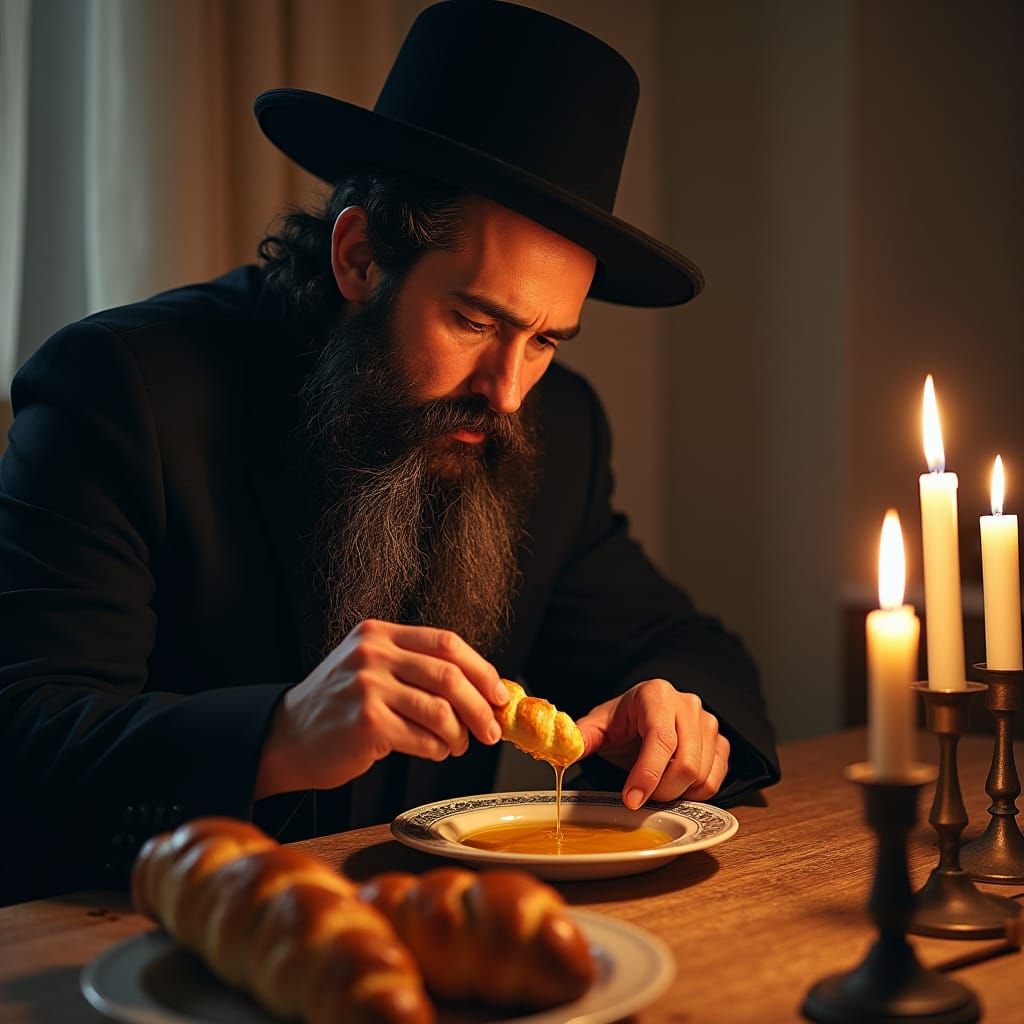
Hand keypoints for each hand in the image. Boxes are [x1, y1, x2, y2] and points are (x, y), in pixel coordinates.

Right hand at [255, 620, 508, 798]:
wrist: (287, 737)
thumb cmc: (340, 706)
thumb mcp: (372, 667)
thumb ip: (417, 668)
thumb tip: (484, 689)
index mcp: (380, 633)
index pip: (446, 643)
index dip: (481, 670)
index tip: (499, 694)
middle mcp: (373, 653)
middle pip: (449, 676)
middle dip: (480, 707)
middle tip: (491, 729)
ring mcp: (367, 688)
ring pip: (440, 710)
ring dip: (459, 734)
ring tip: (457, 745)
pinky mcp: (366, 724)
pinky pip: (423, 738)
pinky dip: (438, 749)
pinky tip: (434, 751)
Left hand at [575, 679, 729, 808]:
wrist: (643, 715)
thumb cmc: (622, 722)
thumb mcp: (599, 725)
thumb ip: (582, 737)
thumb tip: (564, 750)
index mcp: (656, 695)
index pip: (661, 739)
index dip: (647, 774)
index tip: (630, 800)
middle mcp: (688, 705)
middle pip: (686, 763)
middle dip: (660, 790)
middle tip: (639, 796)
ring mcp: (709, 723)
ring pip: (702, 776)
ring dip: (677, 793)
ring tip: (655, 785)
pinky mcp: (721, 742)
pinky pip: (716, 780)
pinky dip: (695, 793)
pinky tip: (675, 785)